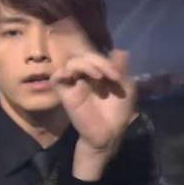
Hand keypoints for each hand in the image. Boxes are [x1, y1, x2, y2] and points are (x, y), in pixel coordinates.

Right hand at [51, 50, 136, 180]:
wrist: (108, 134)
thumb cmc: (118, 112)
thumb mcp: (126, 88)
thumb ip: (121, 69)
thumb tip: (121, 50)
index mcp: (99, 72)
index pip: (97, 56)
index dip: (106, 60)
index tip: (118, 76)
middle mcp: (85, 75)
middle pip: (84, 55)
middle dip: (99, 61)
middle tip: (112, 75)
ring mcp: (74, 83)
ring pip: (72, 62)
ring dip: (86, 64)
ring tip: (99, 77)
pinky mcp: (65, 93)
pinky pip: (57, 76)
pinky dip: (65, 72)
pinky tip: (77, 78)